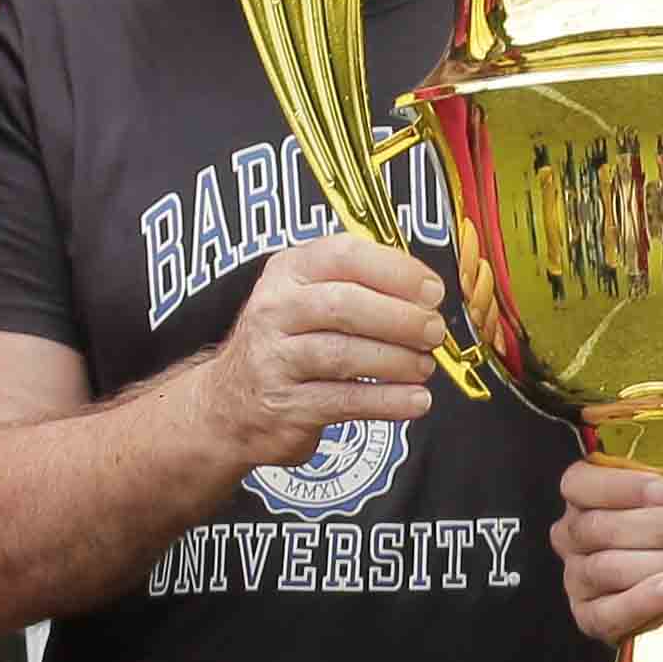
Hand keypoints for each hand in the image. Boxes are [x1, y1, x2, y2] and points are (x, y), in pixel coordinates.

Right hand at [186, 236, 446, 471]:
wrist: (229, 405)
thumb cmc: (288, 343)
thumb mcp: (308, 297)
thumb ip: (359, 285)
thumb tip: (427, 296)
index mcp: (289, 271)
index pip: (345, 255)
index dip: (396, 271)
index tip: (432, 291)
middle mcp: (275, 309)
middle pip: (345, 305)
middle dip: (400, 318)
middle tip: (433, 332)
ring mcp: (274, 359)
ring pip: (344, 355)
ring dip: (396, 361)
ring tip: (424, 367)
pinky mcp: (285, 406)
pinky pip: (344, 401)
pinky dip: (387, 401)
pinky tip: (416, 400)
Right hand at [552, 449, 662, 647]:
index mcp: (594, 488)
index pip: (580, 483)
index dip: (617, 487)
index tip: (662, 491)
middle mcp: (580, 531)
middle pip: (596, 528)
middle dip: (657, 529)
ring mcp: (583, 577)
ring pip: (605, 569)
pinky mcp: (596, 617)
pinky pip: (603, 615)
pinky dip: (639, 603)